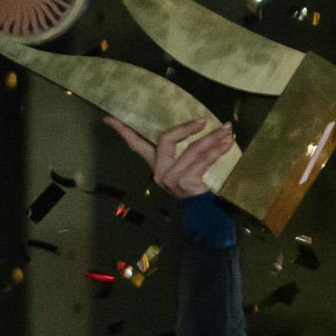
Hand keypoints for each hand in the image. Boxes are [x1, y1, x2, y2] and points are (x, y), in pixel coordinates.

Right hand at [103, 115, 233, 199]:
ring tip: (227, 129)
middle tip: (203, 120)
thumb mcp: (187, 170)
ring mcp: (171, 178)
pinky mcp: (185, 182)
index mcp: (156, 166)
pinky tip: (228, 143)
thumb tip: (199, 127)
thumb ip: (186, 153)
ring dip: (213, 137)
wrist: (207, 217)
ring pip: (192, 149)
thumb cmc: (197, 189)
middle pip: (165, 139)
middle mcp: (160, 172)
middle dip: (185, 128)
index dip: (123, 131)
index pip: (136, 146)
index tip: (108, 118)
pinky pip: (203, 160)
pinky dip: (218, 150)